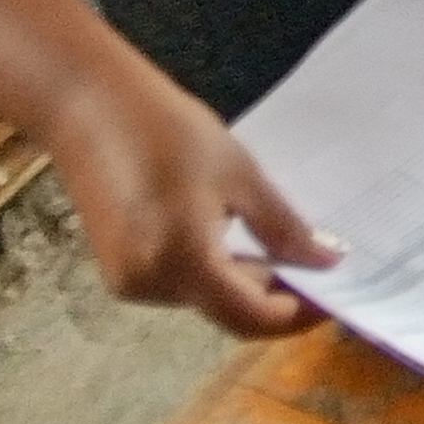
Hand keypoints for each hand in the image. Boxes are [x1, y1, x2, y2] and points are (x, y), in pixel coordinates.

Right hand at [42, 53, 338, 338]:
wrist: (87, 106)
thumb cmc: (167, 129)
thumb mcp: (239, 173)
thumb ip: (283, 227)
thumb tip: (327, 262)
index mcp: (185, 262)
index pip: (254, 317)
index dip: (299, 313)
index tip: (336, 291)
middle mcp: (152, 286)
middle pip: (229, 311)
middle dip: (274, 291)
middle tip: (314, 256)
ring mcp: (129, 284)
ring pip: (205, 299)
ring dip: (241, 278)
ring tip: (268, 234)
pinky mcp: (118, 272)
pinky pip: (179, 284)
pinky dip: (210, 269)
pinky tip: (222, 230)